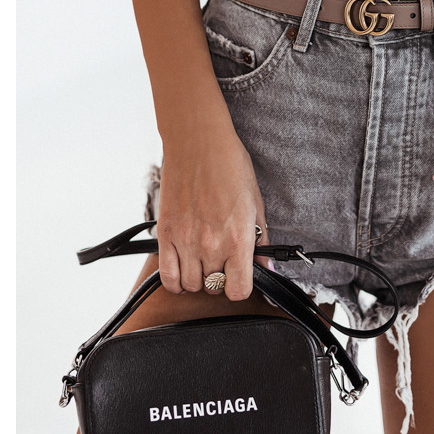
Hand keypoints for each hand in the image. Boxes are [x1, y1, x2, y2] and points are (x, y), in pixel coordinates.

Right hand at [152, 128, 267, 297]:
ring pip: (190, 285)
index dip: (241, 287)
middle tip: (222, 262)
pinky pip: (167, 276)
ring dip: (198, 279)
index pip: (238, 290)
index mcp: (237, 238)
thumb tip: (267, 268)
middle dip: (220, 279)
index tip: (240, 278)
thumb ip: (261, 242)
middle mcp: (210, 244)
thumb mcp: (257, 204)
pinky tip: (183, 269)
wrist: (199, 143)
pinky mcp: (166, 234)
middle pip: (214, 287)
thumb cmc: (230, 167)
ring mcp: (185, 241)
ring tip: (203, 262)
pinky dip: (175, 281)